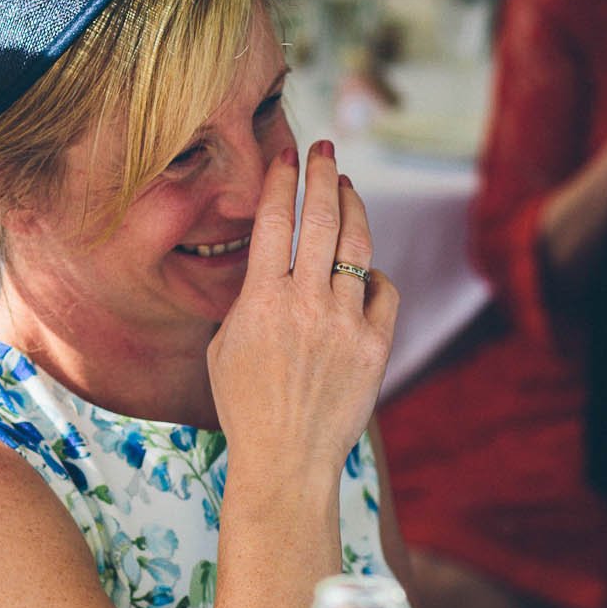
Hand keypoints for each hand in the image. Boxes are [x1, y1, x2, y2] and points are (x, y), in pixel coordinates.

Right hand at [207, 142, 398, 490]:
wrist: (286, 458)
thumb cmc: (244, 404)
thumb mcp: (223, 344)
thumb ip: (247, 300)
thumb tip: (267, 265)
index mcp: (261, 300)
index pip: (272, 223)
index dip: (280, 183)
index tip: (285, 156)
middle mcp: (306, 303)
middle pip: (320, 221)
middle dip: (321, 176)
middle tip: (323, 149)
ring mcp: (345, 323)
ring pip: (357, 248)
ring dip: (352, 209)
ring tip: (346, 188)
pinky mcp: (376, 345)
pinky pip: (383, 291)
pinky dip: (374, 274)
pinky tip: (365, 269)